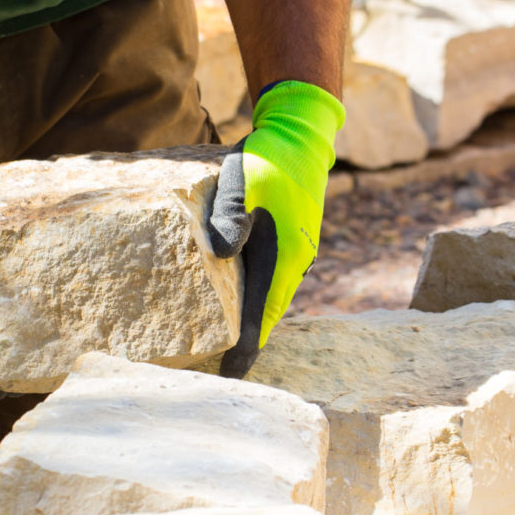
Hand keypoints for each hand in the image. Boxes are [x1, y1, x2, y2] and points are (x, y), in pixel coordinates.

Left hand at [207, 81, 343, 377]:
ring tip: (219, 350)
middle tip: (215, 375)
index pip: (261, 317)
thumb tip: (218, 254)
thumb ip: (228, 215)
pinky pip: (266, 285)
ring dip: (247, 326)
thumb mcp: (241, 181)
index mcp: (283, 258)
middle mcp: (292, 264)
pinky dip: (249, 303)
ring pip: (266, 302)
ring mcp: (292, 256)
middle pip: (265, 318)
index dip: (244, 350)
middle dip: (243, 347)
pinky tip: (229, 308)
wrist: (300, 136)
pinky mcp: (285, 245)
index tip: (226, 378)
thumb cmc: (268, 159)